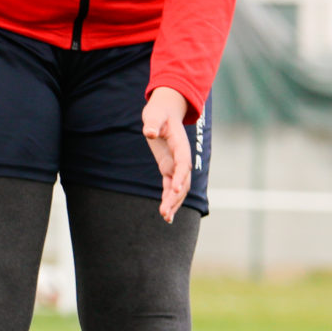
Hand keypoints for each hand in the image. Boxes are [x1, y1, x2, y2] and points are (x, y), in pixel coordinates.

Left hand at [141, 86, 190, 221]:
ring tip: (165, 218)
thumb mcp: (154, 115)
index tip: (174, 190)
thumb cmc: (159, 113)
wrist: (164, 112)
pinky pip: (170, 187)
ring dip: (173, 203)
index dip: (180, 177)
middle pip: (183, 181)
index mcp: (180, 145)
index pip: (183, 164)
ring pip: (179, 188)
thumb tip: (148, 133)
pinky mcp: (169, 168)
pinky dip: (169, 199)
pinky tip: (165, 213)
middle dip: (175, 197)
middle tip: (165, 212)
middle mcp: (181, 158)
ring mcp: (176, 165)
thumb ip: (152, 124)